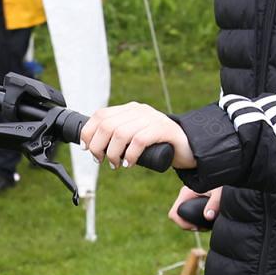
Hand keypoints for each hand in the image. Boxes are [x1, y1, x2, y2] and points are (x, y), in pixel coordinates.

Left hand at [80, 102, 195, 169]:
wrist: (189, 146)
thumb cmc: (158, 145)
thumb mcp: (134, 137)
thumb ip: (119, 137)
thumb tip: (93, 148)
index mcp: (129, 110)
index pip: (101, 115)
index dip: (88, 132)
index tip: (86, 148)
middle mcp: (139, 111)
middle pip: (107, 125)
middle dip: (98, 146)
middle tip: (101, 160)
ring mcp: (151, 118)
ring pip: (120, 133)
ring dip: (112, 153)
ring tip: (115, 164)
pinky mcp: (163, 129)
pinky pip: (138, 141)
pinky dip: (129, 155)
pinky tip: (129, 163)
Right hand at [169, 185, 222, 228]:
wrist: (222, 175)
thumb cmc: (220, 182)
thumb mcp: (219, 192)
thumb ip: (214, 203)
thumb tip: (208, 216)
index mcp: (185, 193)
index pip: (173, 214)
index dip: (182, 224)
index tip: (196, 227)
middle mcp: (184, 196)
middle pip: (178, 216)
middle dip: (189, 225)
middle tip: (203, 228)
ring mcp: (187, 199)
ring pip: (183, 216)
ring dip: (192, 224)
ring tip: (206, 225)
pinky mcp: (193, 201)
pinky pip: (188, 213)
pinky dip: (195, 219)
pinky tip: (206, 221)